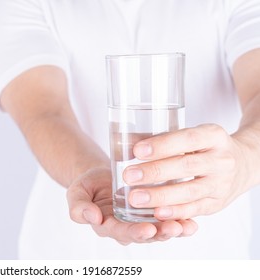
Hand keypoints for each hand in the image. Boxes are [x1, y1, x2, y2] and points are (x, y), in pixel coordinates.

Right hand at [66, 167, 197, 244]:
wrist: (99, 176)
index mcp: (107, 225)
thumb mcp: (77, 193)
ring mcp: (141, 220)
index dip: (134, 232)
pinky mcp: (153, 211)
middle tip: (173, 227)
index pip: (121, 232)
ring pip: (159, 229)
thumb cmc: (88, 185)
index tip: (147, 229)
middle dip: (160, 233)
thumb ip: (79, 207)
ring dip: (174, 229)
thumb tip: (92, 217)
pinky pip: (167, 218)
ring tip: (187, 226)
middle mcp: (127, 227)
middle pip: (145, 234)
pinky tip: (193, 221)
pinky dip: (181, 220)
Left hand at [124, 124, 248, 220]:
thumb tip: (125, 142)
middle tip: (128, 176)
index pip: (187, 139)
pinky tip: (157, 213)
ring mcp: (221, 184)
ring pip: (189, 191)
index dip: (162, 145)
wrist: (242, 164)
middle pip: (186, 166)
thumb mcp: (192, 136)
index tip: (137, 151)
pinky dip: (175, 212)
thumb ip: (163, 139)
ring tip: (135, 198)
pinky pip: (195, 209)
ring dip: (160, 196)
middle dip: (155, 172)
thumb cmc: (205, 148)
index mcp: (213, 136)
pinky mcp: (217, 203)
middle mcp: (221, 160)